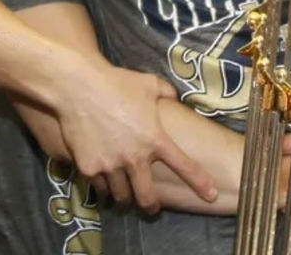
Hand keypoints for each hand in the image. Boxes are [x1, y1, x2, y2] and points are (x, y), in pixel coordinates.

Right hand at [54, 64, 216, 212]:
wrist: (79, 87)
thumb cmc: (117, 83)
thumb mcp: (149, 83)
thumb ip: (166, 93)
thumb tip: (175, 97)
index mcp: (155, 139)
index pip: (184, 166)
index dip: (200, 183)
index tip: (210, 195)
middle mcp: (135, 157)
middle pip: (147, 197)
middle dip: (151, 206)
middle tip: (152, 207)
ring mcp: (111, 165)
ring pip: (121, 195)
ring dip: (125, 196)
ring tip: (124, 194)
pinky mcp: (89, 168)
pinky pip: (99, 187)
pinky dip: (103, 187)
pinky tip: (103, 182)